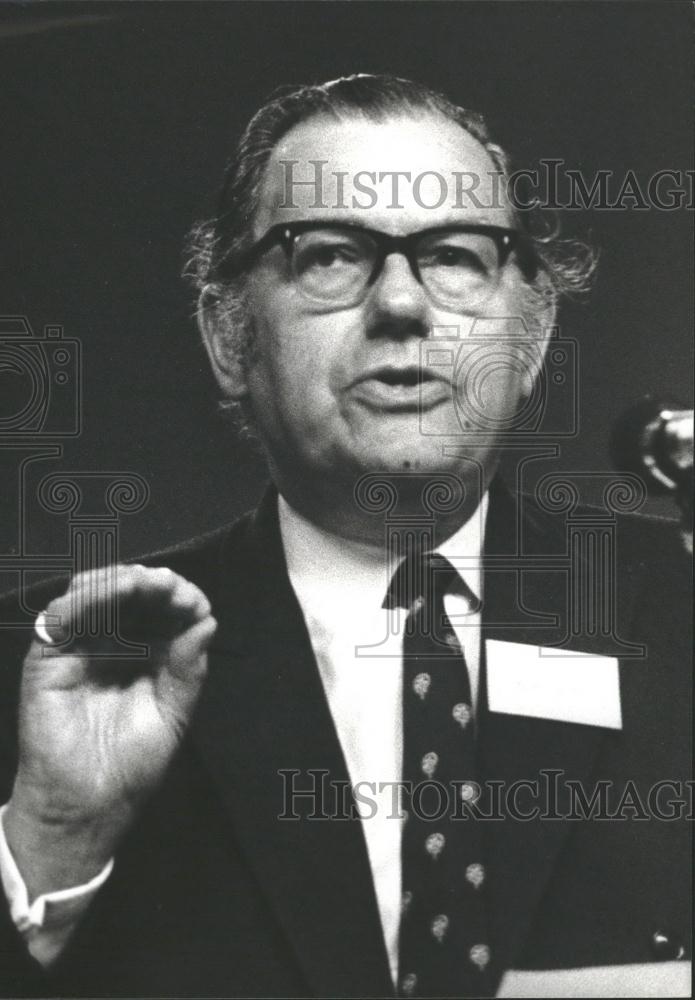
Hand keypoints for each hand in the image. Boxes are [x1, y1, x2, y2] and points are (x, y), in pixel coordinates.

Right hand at [4, 564, 216, 896]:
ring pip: (94, 592)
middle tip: (169, 586)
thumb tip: (207, 622)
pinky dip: (84, 599)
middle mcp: (114, 643)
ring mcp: (80, 647)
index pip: (163, 609)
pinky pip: (60, 617)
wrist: (87, 806)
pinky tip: (108, 597)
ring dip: (119, 580)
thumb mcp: (173, 715)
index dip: (180, 597)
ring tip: (141, 584)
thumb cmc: (131, 766)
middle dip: (152, 582)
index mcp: (147, 653)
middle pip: (129, 591)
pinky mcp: (48, 658)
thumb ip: (189, 670)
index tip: (195, 603)